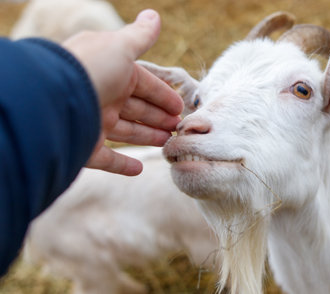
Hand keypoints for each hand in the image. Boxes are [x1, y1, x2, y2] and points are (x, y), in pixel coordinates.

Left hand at [63, 10, 182, 175]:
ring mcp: (94, 124)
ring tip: (168, 143)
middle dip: (159, 117)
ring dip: (148, 137)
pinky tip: (140, 169)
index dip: (164, 96)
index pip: (145, 85)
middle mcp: (104, 97)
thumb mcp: (120, 48)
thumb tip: (154, 15)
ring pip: (127, 132)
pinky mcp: (86, 148)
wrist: (53, 100)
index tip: (180, 107)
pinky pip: (108, 159)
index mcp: (113, 73)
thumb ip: (140, 36)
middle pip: (138, 109)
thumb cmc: (92, 69)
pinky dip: (123, 165)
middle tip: (178, 127)